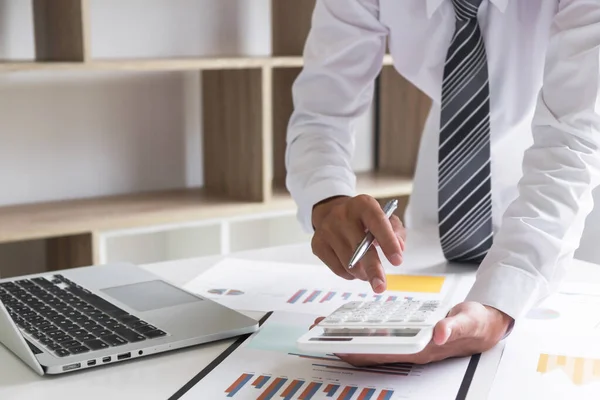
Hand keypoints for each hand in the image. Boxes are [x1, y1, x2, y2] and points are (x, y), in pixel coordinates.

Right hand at [311, 195, 405, 291]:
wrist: (333, 214)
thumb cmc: (364, 220)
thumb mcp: (385, 219)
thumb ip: (396, 232)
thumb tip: (399, 248)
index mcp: (363, 204)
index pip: (377, 222)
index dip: (388, 242)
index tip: (397, 260)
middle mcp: (342, 214)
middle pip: (360, 247)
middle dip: (373, 269)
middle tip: (380, 286)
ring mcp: (327, 229)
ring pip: (349, 263)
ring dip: (363, 273)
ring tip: (368, 270)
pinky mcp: (318, 244)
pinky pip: (338, 269)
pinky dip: (351, 274)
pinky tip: (354, 266)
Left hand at [311, 302, 513, 365]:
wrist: (485, 325)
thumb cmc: (475, 324)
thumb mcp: (467, 322)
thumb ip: (453, 328)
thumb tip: (438, 332)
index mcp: (419, 349)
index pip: (380, 353)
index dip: (355, 351)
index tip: (332, 346)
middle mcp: (409, 349)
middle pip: (369, 350)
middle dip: (342, 343)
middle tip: (319, 330)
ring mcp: (407, 343)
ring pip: (372, 342)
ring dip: (348, 335)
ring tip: (327, 325)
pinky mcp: (408, 334)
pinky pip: (380, 334)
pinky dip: (363, 328)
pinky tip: (352, 321)